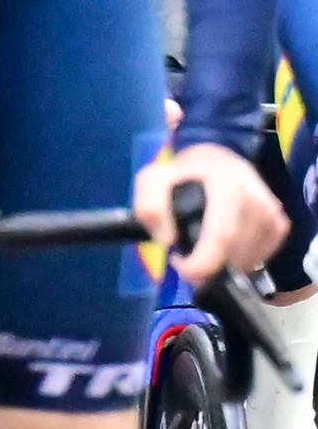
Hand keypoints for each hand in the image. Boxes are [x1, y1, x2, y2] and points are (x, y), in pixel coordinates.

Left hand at [135, 142, 287, 283]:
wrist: (217, 161)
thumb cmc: (182, 175)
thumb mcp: (152, 180)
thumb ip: (149, 206)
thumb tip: (167, 239)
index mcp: (226, 183)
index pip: (222, 234)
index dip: (203, 261)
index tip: (182, 267)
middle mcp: (257, 197)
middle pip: (237, 250)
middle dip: (210, 267)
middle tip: (189, 266)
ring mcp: (273, 212)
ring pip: (250, 257)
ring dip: (224, 265)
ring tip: (203, 253)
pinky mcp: (279, 225)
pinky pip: (262, 256)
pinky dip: (241, 262)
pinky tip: (224, 251)